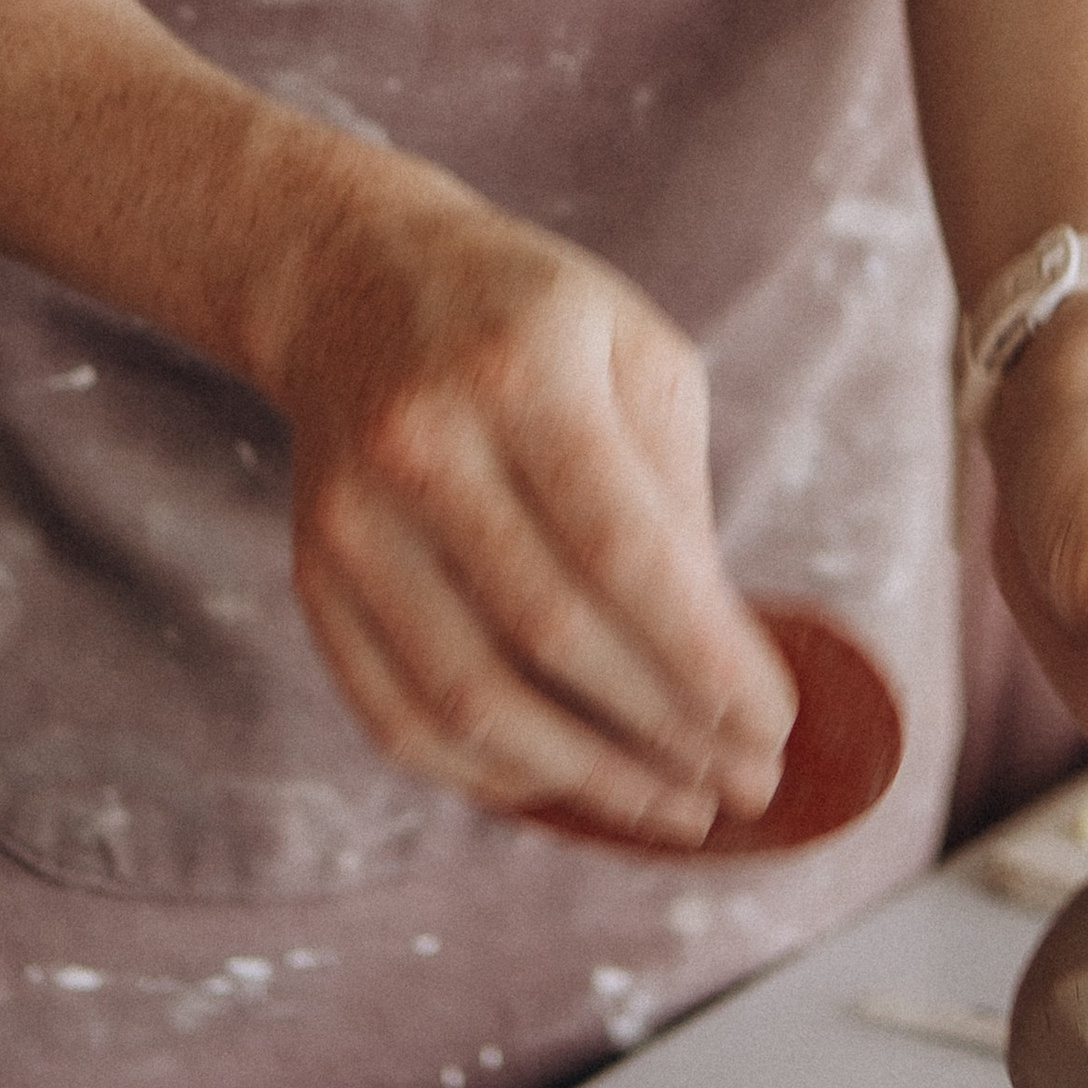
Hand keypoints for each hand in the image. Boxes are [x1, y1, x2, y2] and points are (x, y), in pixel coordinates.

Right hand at [263, 163, 795, 844]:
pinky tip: (571, 789)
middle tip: (749, 782)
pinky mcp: (312, 574)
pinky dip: (491, 774)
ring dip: (588, 781)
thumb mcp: (637, 353)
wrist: (352, 280)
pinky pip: (397, 716)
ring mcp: (349, 517)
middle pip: (552, 637)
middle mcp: (420, 442)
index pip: (623, 553)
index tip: (775, 725)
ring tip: (678, 807)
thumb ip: (678, 495)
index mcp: (522, 368)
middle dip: (667, 731)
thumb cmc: (532, 320)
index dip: (705, 660)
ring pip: (470, 699)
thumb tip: (721, 658)